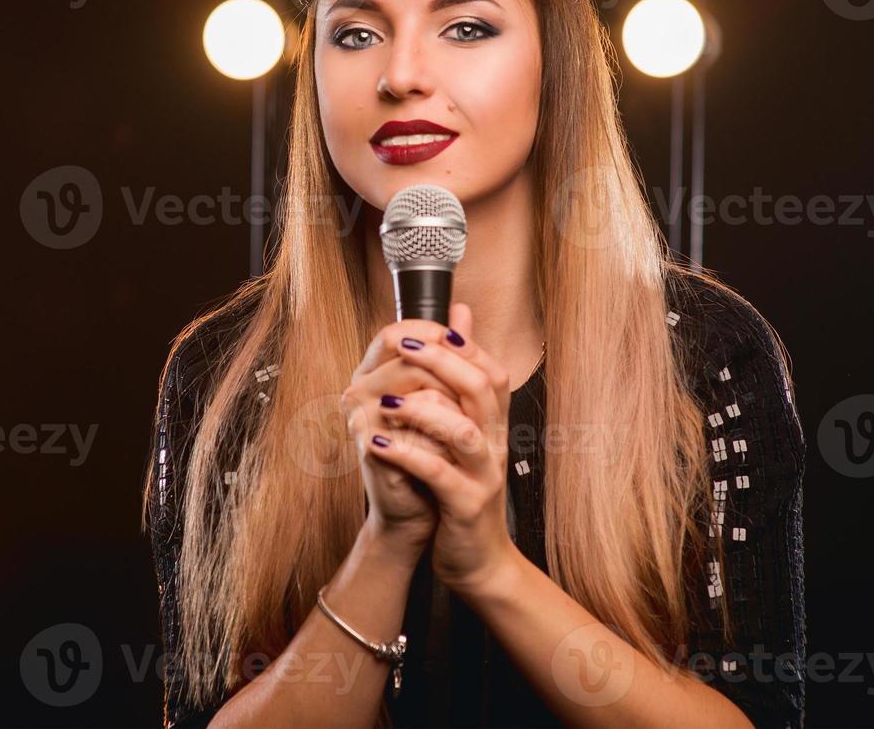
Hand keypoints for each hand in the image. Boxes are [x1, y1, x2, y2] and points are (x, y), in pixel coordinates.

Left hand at [363, 303, 521, 598]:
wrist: (479, 559)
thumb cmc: (464, 490)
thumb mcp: (466, 430)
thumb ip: (461, 375)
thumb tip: (461, 313)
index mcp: (493, 424)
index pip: (491, 371)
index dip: (465, 345)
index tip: (431, 327)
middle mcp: (494, 443)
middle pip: (481, 389)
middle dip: (443, 362)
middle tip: (405, 347)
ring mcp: (483, 475)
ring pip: (463, 431)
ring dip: (425, 410)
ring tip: (390, 400)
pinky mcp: (466, 505)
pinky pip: (439, 474)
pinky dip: (408, 455)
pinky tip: (378, 444)